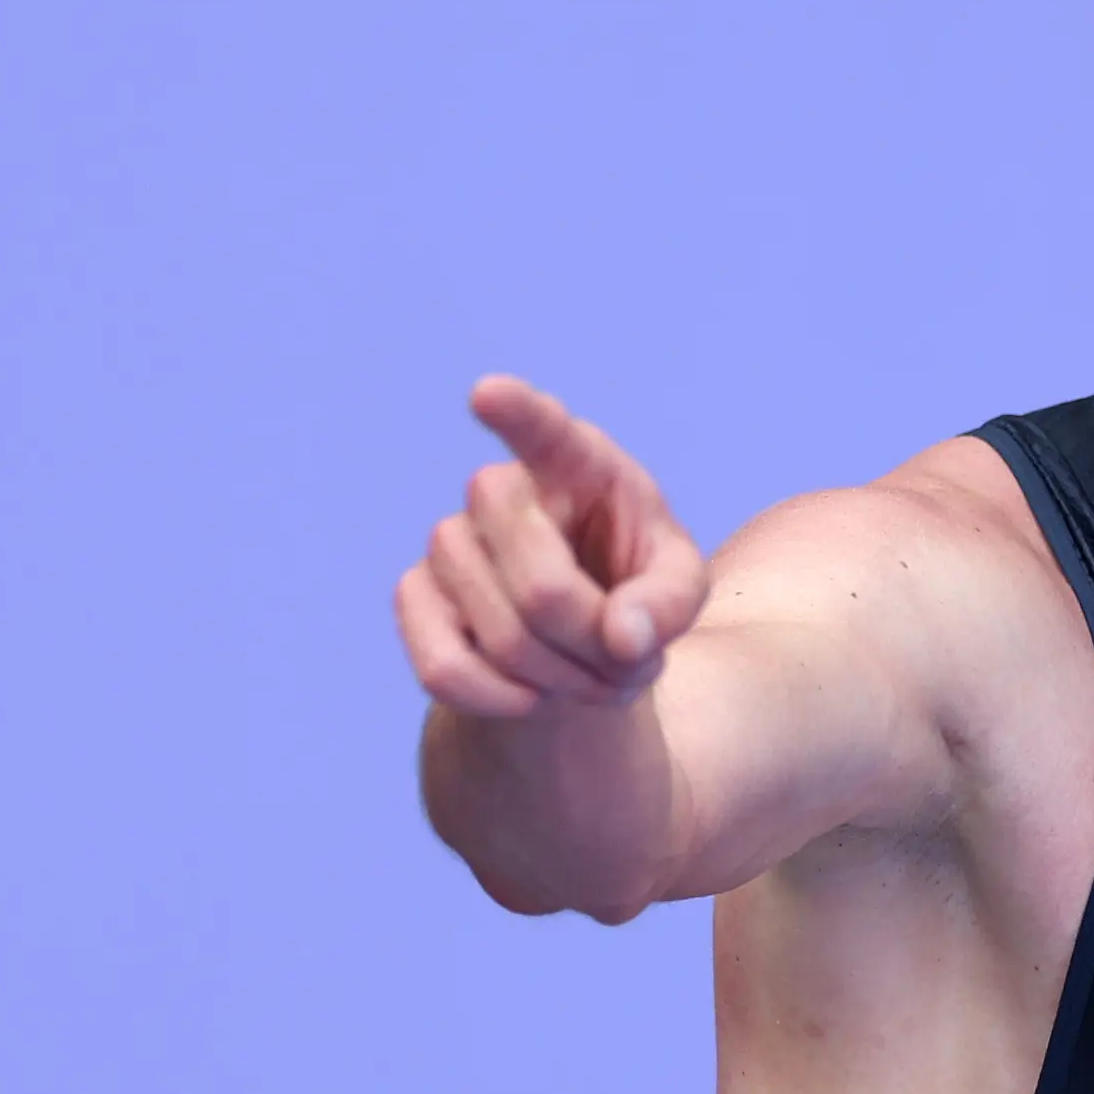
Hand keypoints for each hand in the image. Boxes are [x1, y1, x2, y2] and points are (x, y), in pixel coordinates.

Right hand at [395, 376, 709, 718]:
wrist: (574, 643)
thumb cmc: (634, 592)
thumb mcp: (679, 590)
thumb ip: (668, 603)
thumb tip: (623, 637)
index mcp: (578, 463)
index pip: (546, 430)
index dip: (518, 414)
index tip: (488, 395)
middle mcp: (501, 490)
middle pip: (542, 587)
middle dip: (593, 644)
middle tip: (626, 661)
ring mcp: (449, 541)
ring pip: (501, 635)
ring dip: (561, 679)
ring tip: (591, 677)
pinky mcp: (414, 596)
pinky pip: (445, 669)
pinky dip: (500, 699)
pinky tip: (530, 695)